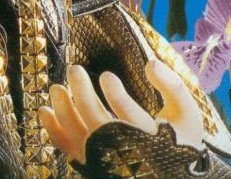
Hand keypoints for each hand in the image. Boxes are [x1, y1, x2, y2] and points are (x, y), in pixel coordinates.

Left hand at [37, 60, 203, 164]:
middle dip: (82, 93)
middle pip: (98, 123)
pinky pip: (67, 149)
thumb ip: (172, 85)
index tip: (106, 76)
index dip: (115, 93)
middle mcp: (126, 152)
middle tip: (74, 69)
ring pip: (78, 136)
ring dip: (64, 109)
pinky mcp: (92, 164)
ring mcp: (107, 160)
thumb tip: (151, 62)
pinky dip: (53, 130)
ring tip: (56, 87)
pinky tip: (45, 111)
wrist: (169, 175)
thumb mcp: (185, 113)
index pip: (128, 115)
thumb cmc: (177, 140)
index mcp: (152, 139)